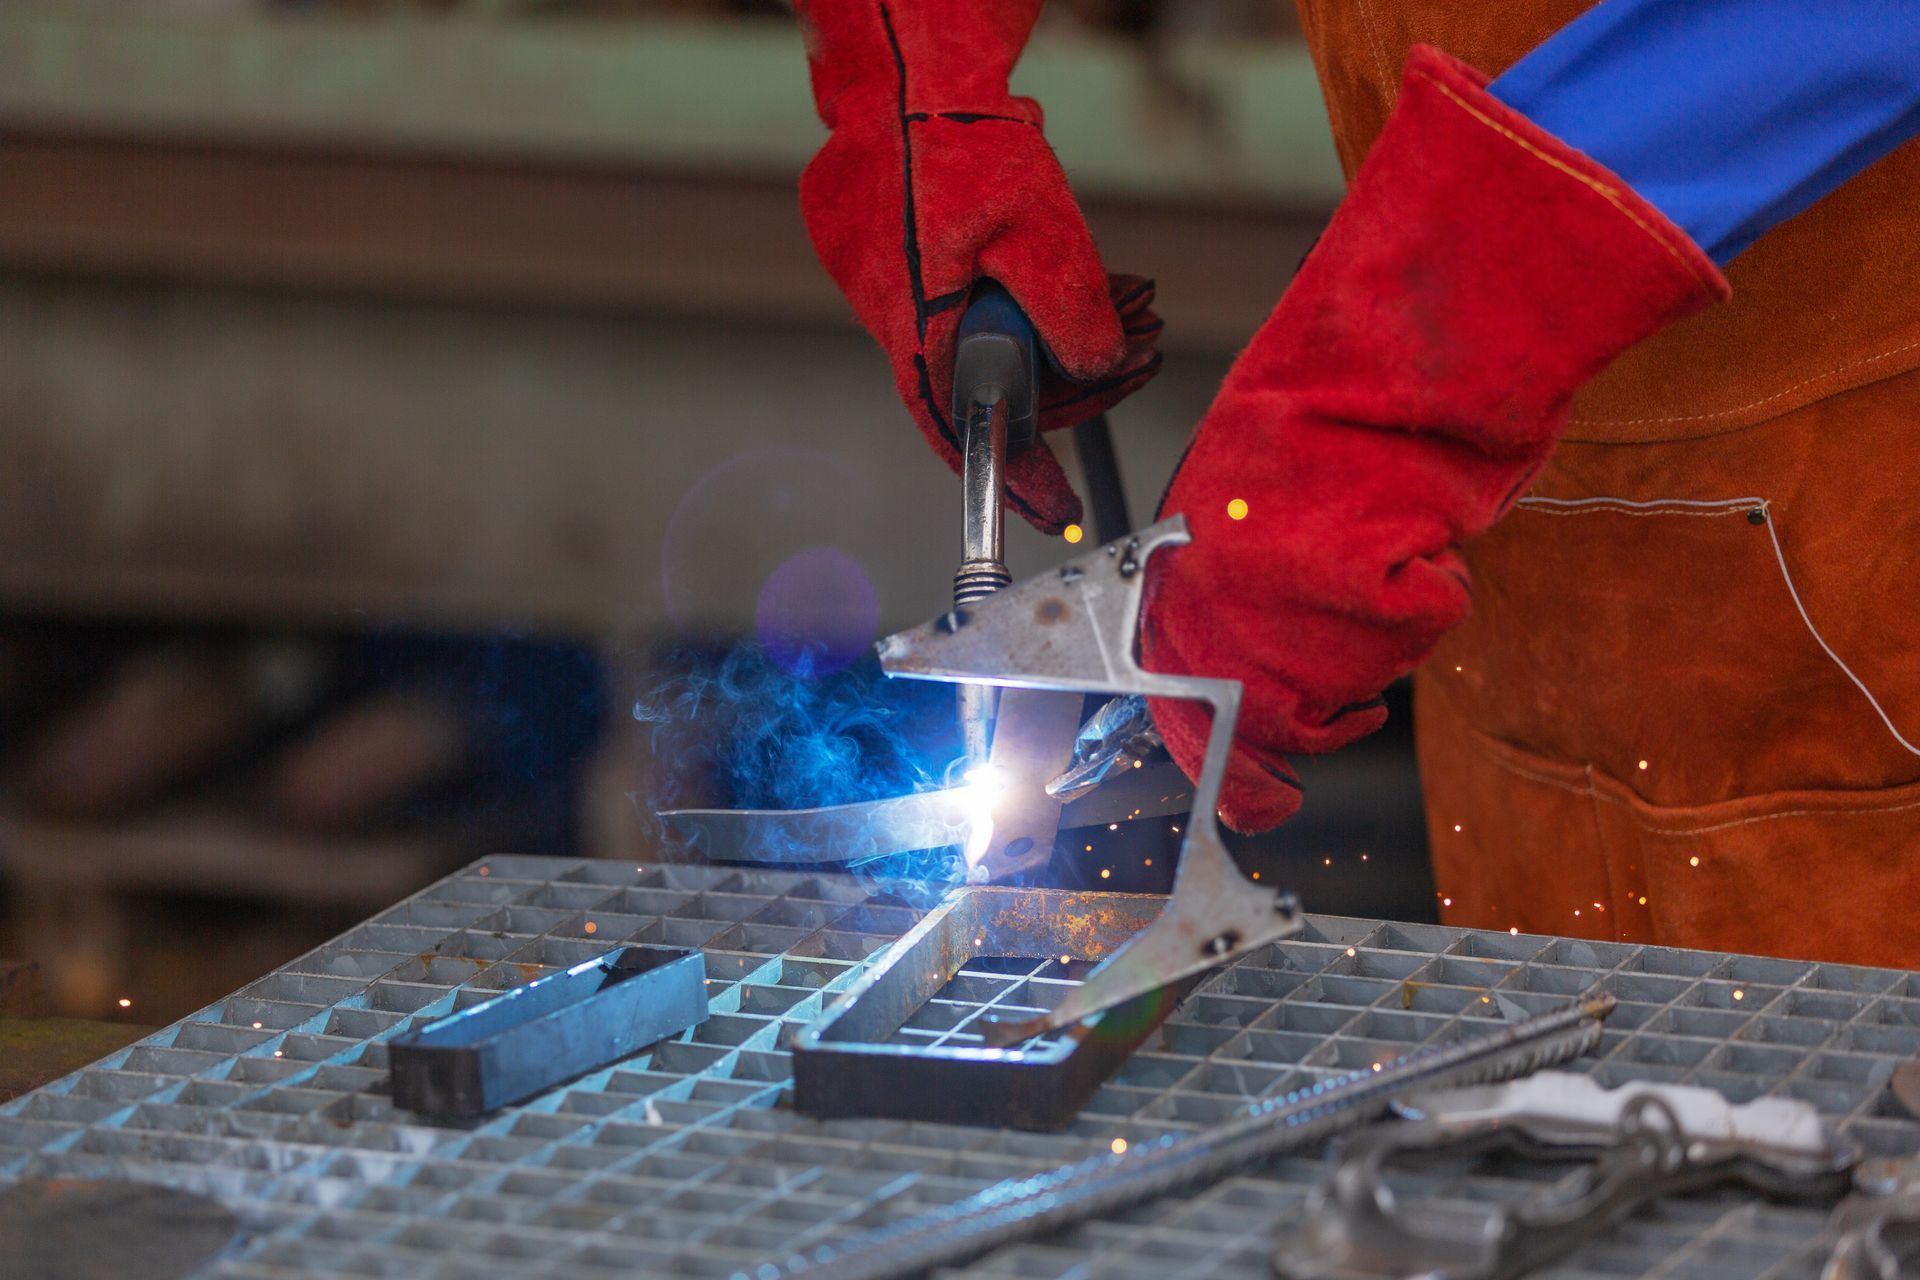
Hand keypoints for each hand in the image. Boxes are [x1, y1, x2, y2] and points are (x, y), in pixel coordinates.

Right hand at [797, 0, 1160, 532]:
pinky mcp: (892, 249)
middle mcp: (891, 311)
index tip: (1048, 507)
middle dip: (1058, 383)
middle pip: (978, 382)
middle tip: (1126, 363)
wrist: (908, 62)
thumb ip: (1070, 309)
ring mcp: (885, 278)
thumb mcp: (1042, 230)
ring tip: (1124, 304)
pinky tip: (1069, 268)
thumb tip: (1099, 365)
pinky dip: (1019, 294)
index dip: (1008, 475)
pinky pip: (961, 295)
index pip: (958, 429)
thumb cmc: (960, 138)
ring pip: (976, 335)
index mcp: (914, 322)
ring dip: (1049, 333)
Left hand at [1141, 45, 1726, 830]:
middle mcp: (1220, 588)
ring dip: (1370, 650)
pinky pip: (1407, 640)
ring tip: (1375, 567)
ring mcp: (1291, 595)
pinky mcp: (1368, 590)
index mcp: (1178, 564)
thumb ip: (1221, 593)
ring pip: (1341, 682)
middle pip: (1262, 718)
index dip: (1219, 753)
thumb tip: (1226, 682)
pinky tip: (1413, 549)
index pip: (1178, 695)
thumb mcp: (1236, 509)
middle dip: (1308, 731)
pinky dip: (1426, 605)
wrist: (1394, 354)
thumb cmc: (1320, 414)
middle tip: (1346, 720)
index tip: (1253, 794)